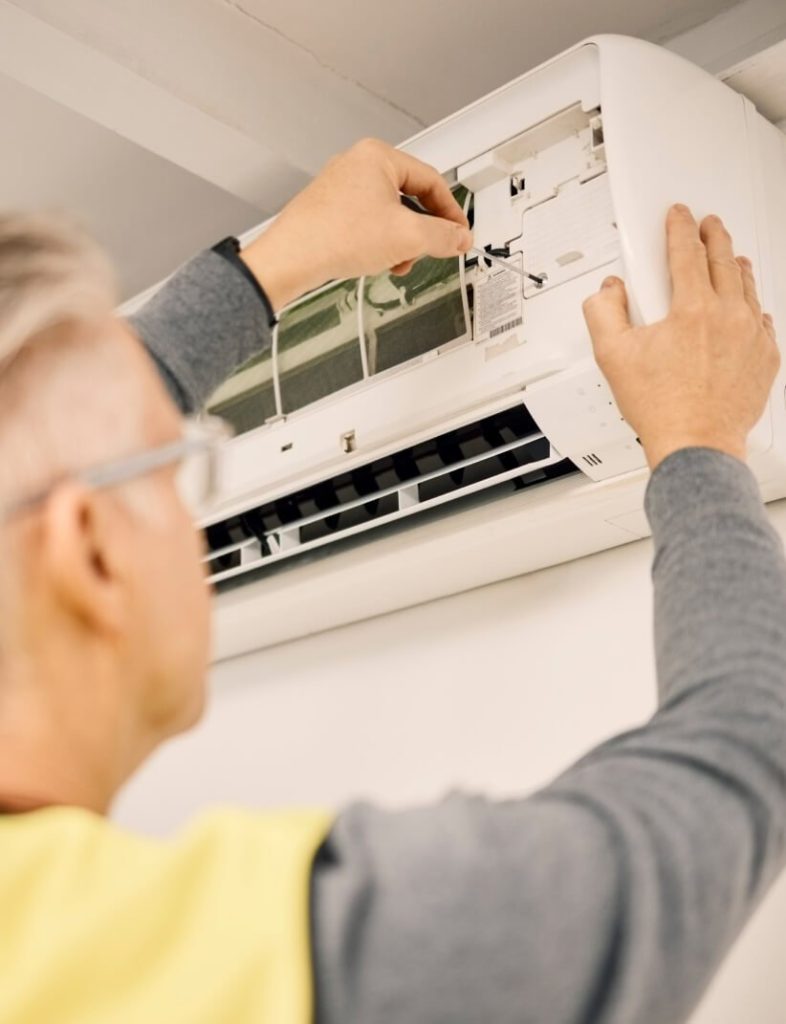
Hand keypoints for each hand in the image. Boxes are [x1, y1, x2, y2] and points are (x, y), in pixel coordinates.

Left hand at [241, 138, 472, 310]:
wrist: (292, 258)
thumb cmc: (335, 236)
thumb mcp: (407, 237)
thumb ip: (442, 236)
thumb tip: (459, 238)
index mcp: (378, 156)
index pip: (432, 181)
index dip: (451, 212)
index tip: (459, 234)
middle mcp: (357, 165)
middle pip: (410, 198)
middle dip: (421, 231)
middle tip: (429, 251)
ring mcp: (341, 188)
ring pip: (389, 214)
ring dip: (400, 241)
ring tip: (396, 260)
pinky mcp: (330, 210)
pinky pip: (368, 223)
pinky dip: (379, 243)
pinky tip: (376, 261)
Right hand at [582, 204, 779, 470]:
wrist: (696, 445)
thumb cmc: (661, 408)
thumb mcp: (612, 357)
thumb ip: (603, 312)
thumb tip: (609, 291)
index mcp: (692, 309)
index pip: (687, 252)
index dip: (680, 228)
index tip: (679, 216)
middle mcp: (729, 317)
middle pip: (724, 261)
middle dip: (714, 237)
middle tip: (709, 226)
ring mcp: (752, 337)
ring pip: (748, 288)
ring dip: (737, 267)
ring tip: (731, 258)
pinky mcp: (766, 359)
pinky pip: (764, 322)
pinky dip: (753, 308)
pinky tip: (747, 308)